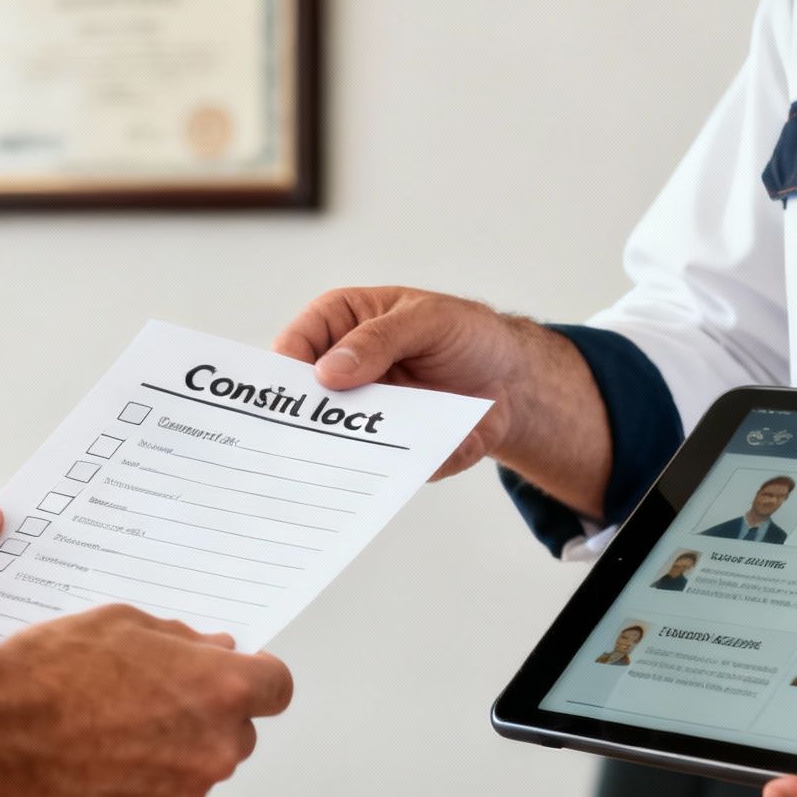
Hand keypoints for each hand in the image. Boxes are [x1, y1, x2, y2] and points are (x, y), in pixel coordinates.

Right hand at [0, 605, 294, 796]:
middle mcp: (214, 747)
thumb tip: (215, 648)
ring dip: (169, 757)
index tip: (238, 678)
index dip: (256, 679)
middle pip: (237, 733)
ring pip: (195, 773)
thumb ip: (184, 640)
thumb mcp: (123, 624)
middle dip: (205, 718)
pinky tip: (95, 769)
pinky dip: (137, 794)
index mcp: (220, 688)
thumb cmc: (50, 672)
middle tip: (149, 703)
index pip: (276, 687)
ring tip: (108, 736)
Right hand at [274, 287, 604, 496]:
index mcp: (339, 326)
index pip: (293, 348)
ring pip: (333, 443)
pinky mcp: (387, 450)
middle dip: (304, 424)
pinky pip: (377, 470)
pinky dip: (389, 475)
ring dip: (342, 456)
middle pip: (304, 403)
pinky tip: (405, 471)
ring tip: (353, 464)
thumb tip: (328, 372)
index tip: (286, 400)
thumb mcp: (427, 320)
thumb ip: (379, 340)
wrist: (513, 380)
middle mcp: (342, 373)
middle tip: (304, 443)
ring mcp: (362, 415)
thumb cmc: (465, 333)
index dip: (284, 374)